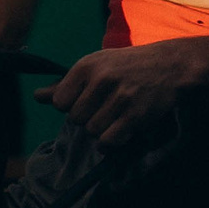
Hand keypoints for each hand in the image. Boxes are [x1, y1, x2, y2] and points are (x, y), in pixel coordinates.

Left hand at [47, 40, 206, 149]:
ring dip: (101, 130)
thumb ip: (66, 83)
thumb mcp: (96, 66)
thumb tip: (37, 97)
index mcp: (87, 66)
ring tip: (115, 117)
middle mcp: (102, 80)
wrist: (171, 65)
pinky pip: (108, 141)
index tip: (87, 100)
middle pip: (75, 118)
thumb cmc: (128, 65)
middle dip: (87, 118)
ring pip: (92, 131)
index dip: (71, 106)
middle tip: (105, 108)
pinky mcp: (136, 115)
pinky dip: (110, 142)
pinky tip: (119, 131)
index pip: (60, 102)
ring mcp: (120, 98)